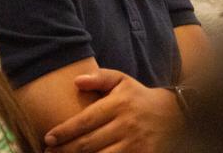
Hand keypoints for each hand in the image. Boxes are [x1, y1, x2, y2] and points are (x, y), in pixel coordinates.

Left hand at [42, 69, 181, 152]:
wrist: (174, 115)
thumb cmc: (138, 98)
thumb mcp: (122, 81)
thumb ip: (99, 78)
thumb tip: (76, 81)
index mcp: (119, 104)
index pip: (85, 120)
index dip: (64, 131)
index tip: (48, 138)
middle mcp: (126, 124)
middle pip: (88, 144)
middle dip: (64, 151)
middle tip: (48, 152)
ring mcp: (135, 144)